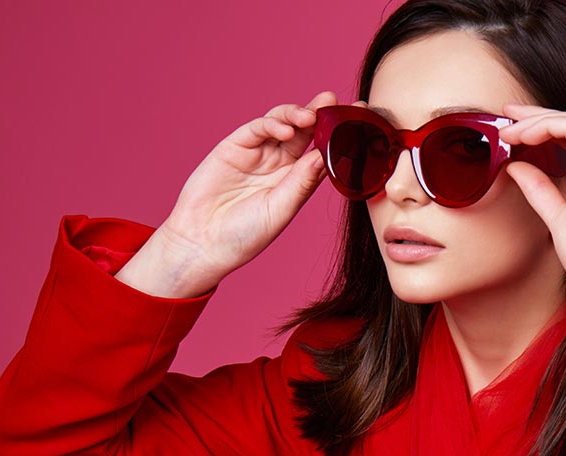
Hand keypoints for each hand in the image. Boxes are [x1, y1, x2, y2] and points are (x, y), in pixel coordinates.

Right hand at [156, 90, 348, 281]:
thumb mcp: (281, 210)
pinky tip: (285, 129)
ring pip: (284, 123)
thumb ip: (301, 183)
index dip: (341, 135)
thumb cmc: (245, 235)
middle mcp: (280, 164)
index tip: (362, 120)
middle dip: (324, 114)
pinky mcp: (234, 147)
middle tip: (338, 102)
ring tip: (310, 116)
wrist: (203, 243)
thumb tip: (324, 155)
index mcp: (297, 181)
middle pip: (308, 132)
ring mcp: (258, 153)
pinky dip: (272, 124)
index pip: (325, 151)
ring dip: (299, 114)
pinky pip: (257, 128)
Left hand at [499, 103, 565, 317]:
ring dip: (537, 120)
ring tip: (508, 128)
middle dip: (538, 115)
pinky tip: (522, 136)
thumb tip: (516, 168)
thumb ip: (541, 190)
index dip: (545, 127)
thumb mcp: (559, 218)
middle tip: (507, 115)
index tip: (515, 130)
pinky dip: (544, 126)